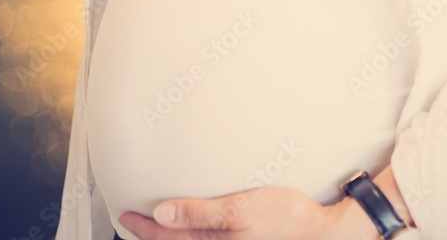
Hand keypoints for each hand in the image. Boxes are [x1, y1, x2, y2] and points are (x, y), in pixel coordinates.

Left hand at [117, 184, 371, 239]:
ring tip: (154, 231)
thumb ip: (201, 214)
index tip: (124, 214)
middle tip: (130, 222)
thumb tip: (162, 214)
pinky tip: (191, 234)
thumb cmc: (285, 218)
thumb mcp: (242, 209)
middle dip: (152, 239)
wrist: (322, 235)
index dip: (143, 229)